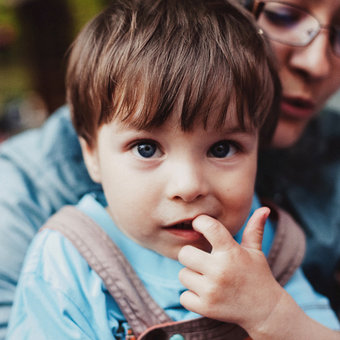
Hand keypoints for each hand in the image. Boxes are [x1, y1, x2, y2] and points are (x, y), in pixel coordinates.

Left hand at [178, 208, 283, 331]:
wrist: (266, 312)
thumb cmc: (257, 276)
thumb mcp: (256, 252)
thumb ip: (255, 229)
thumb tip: (264, 208)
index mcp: (231, 252)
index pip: (208, 226)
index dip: (199, 222)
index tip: (199, 226)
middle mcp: (220, 270)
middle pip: (185, 253)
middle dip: (191, 256)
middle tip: (202, 261)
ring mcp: (212, 290)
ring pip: (182, 275)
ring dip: (192, 277)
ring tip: (207, 279)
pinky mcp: (205, 308)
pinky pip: (183, 296)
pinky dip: (192, 296)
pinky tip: (206, 294)